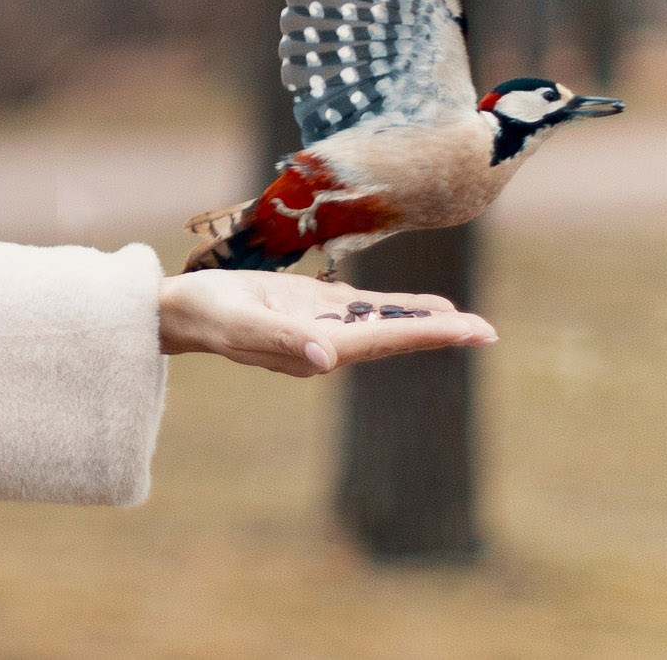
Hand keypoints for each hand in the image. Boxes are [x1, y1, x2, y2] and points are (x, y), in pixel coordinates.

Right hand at [157, 269, 497, 376]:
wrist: (178, 309)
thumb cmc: (205, 313)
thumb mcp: (240, 321)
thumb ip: (282, 339)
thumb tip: (328, 359)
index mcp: (316, 347)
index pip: (383, 339)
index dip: (428, 333)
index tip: (469, 331)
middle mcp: (326, 343)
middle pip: (393, 336)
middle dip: (440, 332)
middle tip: (488, 330)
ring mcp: (320, 327)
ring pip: (383, 324)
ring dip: (424, 322)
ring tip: (468, 321)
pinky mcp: (310, 309)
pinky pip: (362, 309)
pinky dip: (396, 307)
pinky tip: (422, 306)